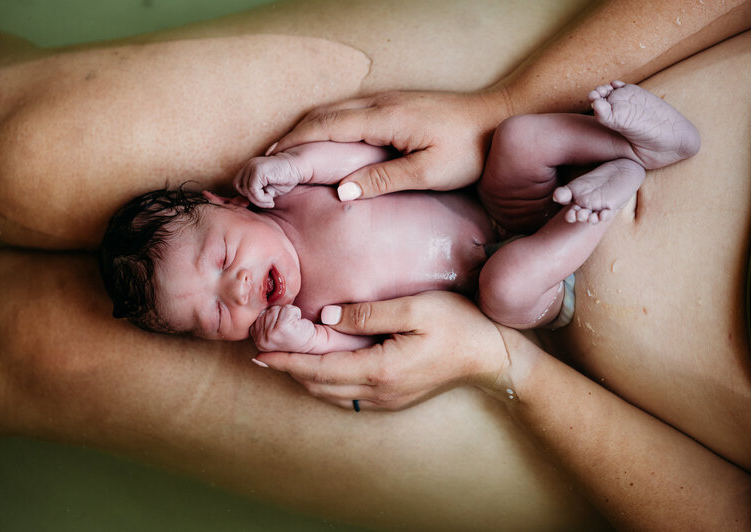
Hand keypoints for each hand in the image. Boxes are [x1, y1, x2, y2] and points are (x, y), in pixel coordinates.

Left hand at [233, 153, 308, 207]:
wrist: (298, 166)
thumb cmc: (286, 178)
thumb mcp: (268, 189)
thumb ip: (256, 193)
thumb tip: (244, 203)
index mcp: (249, 168)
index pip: (239, 185)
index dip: (248, 195)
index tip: (262, 201)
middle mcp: (248, 166)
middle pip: (239, 188)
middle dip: (252, 198)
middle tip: (267, 201)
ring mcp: (252, 166)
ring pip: (246, 191)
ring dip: (258, 200)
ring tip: (270, 200)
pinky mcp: (257, 170)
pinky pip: (253, 191)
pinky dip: (261, 198)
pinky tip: (271, 198)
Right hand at [251, 305, 316, 352]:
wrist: (317, 342)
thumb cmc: (298, 335)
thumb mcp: (274, 329)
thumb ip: (263, 321)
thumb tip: (257, 321)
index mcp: (257, 342)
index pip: (258, 315)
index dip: (273, 317)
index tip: (282, 328)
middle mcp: (261, 342)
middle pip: (267, 311)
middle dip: (280, 314)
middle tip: (290, 328)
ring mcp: (270, 335)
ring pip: (276, 309)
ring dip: (287, 314)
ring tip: (293, 327)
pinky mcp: (282, 328)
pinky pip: (287, 309)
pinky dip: (295, 312)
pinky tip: (298, 324)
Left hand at [253, 291, 511, 409]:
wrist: (490, 356)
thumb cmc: (458, 325)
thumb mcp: (415, 309)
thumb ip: (368, 313)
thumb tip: (327, 318)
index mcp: (379, 369)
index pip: (318, 369)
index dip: (286, 361)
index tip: (259, 352)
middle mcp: (378, 391)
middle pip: (319, 385)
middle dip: (288, 370)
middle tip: (264, 351)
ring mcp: (386, 398)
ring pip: (331, 393)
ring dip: (305, 377)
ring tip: (284, 358)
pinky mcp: (394, 397)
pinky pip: (348, 395)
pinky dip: (325, 382)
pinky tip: (320, 367)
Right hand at [270, 90, 509, 199]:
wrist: (500, 119)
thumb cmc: (471, 150)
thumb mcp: (430, 171)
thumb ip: (385, 179)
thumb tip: (342, 192)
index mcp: (384, 117)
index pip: (325, 127)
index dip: (293, 144)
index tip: (267, 162)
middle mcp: (381, 103)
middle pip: (323, 114)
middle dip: (291, 135)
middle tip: (266, 161)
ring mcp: (388, 101)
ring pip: (335, 111)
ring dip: (308, 129)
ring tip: (286, 153)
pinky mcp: (397, 106)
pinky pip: (351, 112)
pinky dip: (327, 126)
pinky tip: (325, 143)